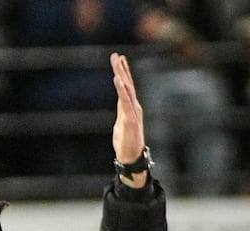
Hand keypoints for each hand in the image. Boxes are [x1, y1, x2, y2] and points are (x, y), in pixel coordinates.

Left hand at [110, 53, 146, 187]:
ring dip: (121, 75)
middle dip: (121, 69)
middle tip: (116, 55)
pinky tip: (117, 79)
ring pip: (127, 89)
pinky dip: (121, 89)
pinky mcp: (130, 118)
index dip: (123, 73)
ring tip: (117, 62)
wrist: (131, 157)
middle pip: (127, 84)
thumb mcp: (121, 123)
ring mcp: (133, 112)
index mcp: (130, 107)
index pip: (126, 86)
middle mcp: (133, 106)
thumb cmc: (126, 142)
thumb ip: (122, 112)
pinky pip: (125, 101)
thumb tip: (122, 104)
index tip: (119, 60)